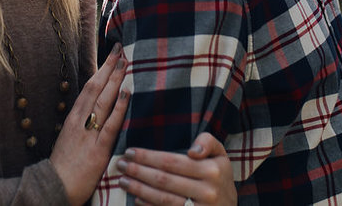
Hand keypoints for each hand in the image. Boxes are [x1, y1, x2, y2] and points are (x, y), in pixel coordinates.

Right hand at [49, 43, 129, 205]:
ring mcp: (88, 134)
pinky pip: (110, 124)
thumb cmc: (63, 166)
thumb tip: (95, 110)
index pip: (89, 88)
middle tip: (121, 50)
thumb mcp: (69, 139)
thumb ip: (82, 125)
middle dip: (109, 68)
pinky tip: (126, 93)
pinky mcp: (98, 149)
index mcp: (73, 118)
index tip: (111, 56)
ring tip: (126, 63)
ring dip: (115, 80)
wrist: (54, 188)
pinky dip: (119, 107)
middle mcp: (80, 121)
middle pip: (96, 88)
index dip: (101, 71)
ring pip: (103, 101)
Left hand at [117, 131, 234, 204]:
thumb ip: (208, 142)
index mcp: (212, 170)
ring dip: (139, 189)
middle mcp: (207, 191)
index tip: (130, 151)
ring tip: (122, 181)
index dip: (148, 157)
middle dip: (138, 171)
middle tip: (120, 164)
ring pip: (162, 199)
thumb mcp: (221, 156)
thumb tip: (191, 151)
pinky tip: (136, 199)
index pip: (172, 162)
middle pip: (164, 180)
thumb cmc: (220, 178)